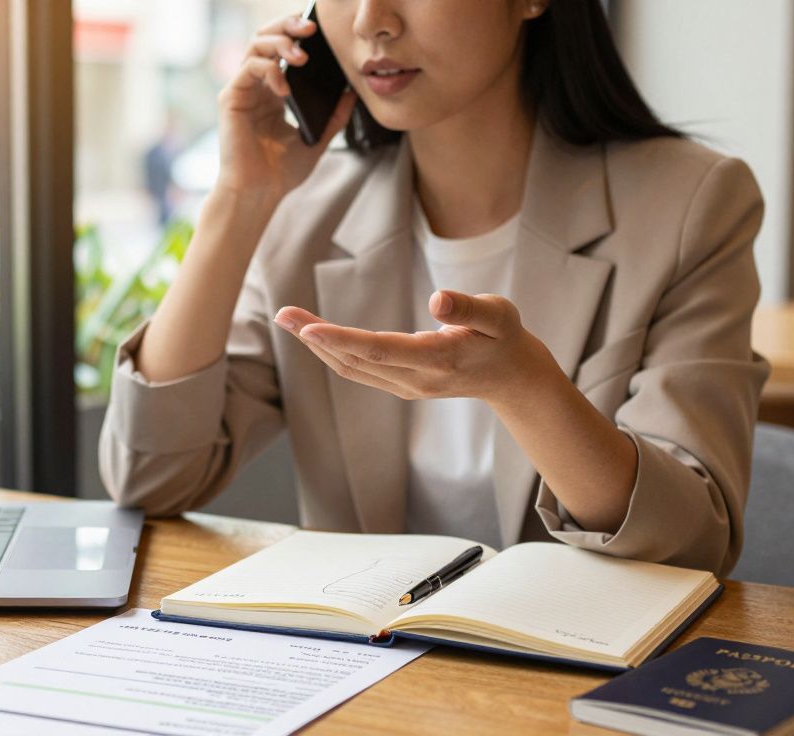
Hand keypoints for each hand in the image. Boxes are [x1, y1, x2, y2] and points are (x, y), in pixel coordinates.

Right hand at [216, 14, 356, 199]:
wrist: (259, 194)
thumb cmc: (281, 173)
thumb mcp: (317, 141)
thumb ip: (334, 118)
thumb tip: (353, 94)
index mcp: (274, 93)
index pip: (283, 49)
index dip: (298, 32)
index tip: (320, 28)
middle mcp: (256, 87)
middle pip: (266, 37)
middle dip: (288, 25)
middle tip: (311, 26)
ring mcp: (243, 91)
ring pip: (256, 45)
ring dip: (281, 42)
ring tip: (302, 55)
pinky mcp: (231, 99)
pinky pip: (249, 69)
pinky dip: (269, 71)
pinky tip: (285, 88)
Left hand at [274, 290, 551, 406]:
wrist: (511, 377)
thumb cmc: (504, 337)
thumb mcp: (500, 313)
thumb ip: (470, 307)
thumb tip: (437, 299)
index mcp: (439, 359)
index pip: (380, 350)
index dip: (342, 339)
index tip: (309, 326)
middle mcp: (416, 379)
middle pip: (355, 360)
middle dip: (315, 338)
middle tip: (282, 313)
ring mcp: (406, 387)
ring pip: (351, 369)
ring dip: (317, 346)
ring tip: (288, 319)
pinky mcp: (400, 386)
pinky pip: (357, 371)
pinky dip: (331, 352)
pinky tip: (313, 336)